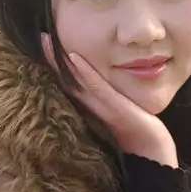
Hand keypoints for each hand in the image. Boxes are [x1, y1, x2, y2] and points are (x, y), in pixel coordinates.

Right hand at [41, 34, 177, 166]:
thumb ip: (109, 102)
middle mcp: (91, 106)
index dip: (56, 66)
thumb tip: (102, 89)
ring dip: (60, 61)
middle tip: (37, 38)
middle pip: (66, 80)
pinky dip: (85, 72)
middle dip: (51, 60)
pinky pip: (98, 87)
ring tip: (46, 41)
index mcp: (91, 106)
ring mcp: (101, 106)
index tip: (45, 47)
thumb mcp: (121, 113)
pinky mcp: (115, 107)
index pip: (69, 83)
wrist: (153, 153)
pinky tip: (75, 57)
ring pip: (76, 80)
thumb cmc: (138, 134)